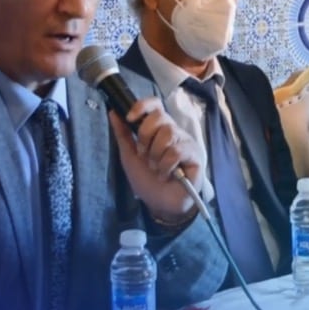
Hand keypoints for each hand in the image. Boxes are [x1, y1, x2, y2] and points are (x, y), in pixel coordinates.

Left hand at [109, 98, 203, 219]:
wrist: (159, 204)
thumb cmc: (147, 180)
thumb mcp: (129, 156)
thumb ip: (123, 134)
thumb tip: (113, 112)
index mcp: (158, 129)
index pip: (154, 105)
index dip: (142, 106)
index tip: (129, 118)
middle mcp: (173, 132)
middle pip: (159, 116)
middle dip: (145, 136)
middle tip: (144, 155)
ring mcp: (186, 142)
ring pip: (168, 133)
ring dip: (155, 154)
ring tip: (155, 168)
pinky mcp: (195, 155)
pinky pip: (177, 151)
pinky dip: (166, 165)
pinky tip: (166, 175)